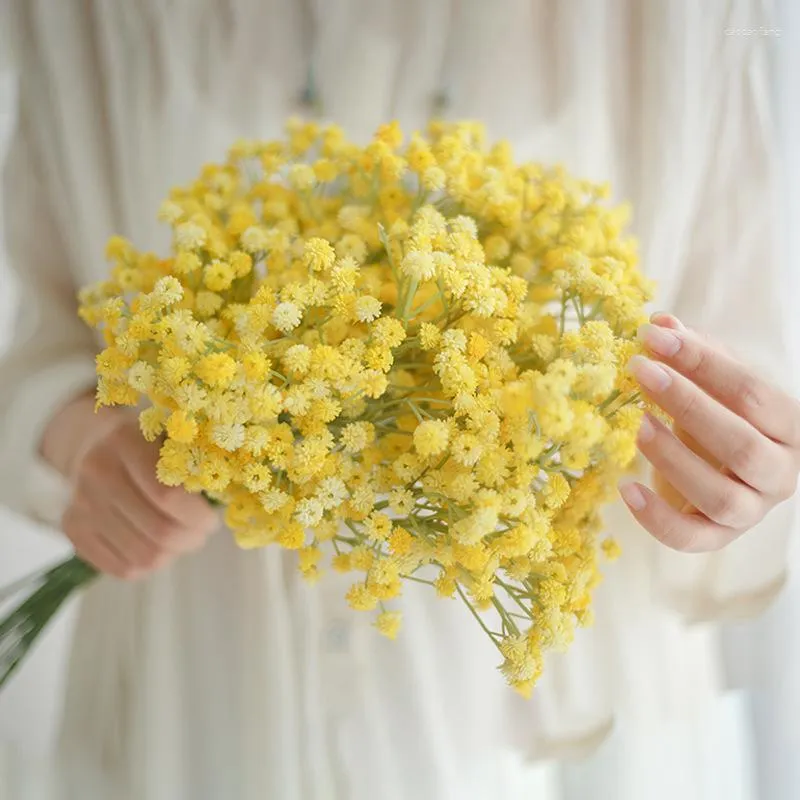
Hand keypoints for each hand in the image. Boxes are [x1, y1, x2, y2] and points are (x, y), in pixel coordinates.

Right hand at [43, 394, 217, 578]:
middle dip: (191, 539)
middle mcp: (97, 472)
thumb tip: (231, 498)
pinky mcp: (72, 528)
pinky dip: (148, 564)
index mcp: (125, 442)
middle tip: (201, 532)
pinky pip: (122, 567)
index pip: (168, 496)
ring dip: (173, 554)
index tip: (212, 520)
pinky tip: (155, 544)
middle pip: (159, 532)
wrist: (92, 442)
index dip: (198, 517)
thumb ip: (198, 461)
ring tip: (180, 538)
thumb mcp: (172, 437)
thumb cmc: (148, 443)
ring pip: (143, 556)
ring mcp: (80, 503)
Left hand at [618, 313, 799, 552]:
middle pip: (741, 445)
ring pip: (720, 495)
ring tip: (636, 425)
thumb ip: (692, 353)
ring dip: (674, 459)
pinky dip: (656, 518)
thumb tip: (659, 322)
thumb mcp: (711, 383)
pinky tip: (626, 487)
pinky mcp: (718, 538)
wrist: (720, 470)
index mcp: (788, 426)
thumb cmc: (718, 417)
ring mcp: (751, 511)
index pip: (753, 393)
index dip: (702, 363)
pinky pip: (690, 538)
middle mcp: (780, 472)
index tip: (653, 338)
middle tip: (640, 372)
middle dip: (687, 404)